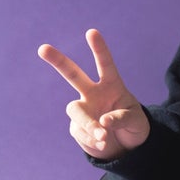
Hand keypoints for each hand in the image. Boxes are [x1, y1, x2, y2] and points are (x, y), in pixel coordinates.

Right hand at [37, 29, 149, 160]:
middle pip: (72, 74)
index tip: (91, 32)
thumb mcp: (136, 121)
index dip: (99, 49)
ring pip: (75, 110)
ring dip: (88, 123)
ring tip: (103, 136)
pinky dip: (92, 140)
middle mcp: (93, 93)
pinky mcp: (76, 127)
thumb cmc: (133, 126)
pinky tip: (103, 143)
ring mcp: (83, 109)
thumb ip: (121, 118)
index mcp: (111, 85)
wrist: (125, 147)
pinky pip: (80, 132)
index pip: (105, 64)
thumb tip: (103, 123)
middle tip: (42, 48)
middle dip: (58, 61)